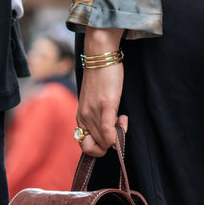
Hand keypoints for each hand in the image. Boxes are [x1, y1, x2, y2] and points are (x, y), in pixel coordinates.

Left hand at [75, 28, 126, 157]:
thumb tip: (110, 133)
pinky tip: (123, 122)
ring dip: (118, 134)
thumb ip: (98, 117)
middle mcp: (84, 118)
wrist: (100, 57)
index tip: (109, 135)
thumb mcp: (94, 102)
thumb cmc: (100, 78)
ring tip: (121, 118)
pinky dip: (116, 136)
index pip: (86, 146)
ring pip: (105, 141)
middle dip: (111, 142)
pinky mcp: (105, 106)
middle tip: (119, 125)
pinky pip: (108, 132)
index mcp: (81, 118)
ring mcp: (94, 113)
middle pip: (98, 146)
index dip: (99, 147)